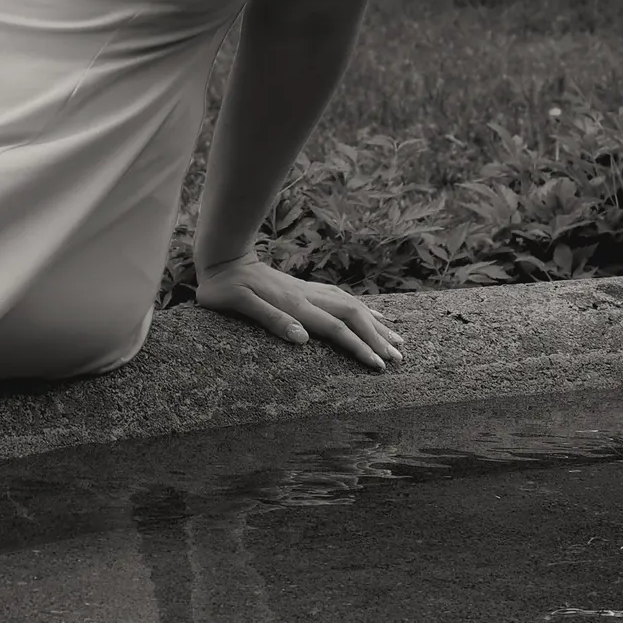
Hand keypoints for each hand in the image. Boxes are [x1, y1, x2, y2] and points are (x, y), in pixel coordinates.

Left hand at [194, 253, 404, 372]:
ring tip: (397, 338)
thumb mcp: (237, 303)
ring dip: (375, 323)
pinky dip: (361, 307)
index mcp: (293, 305)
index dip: (359, 347)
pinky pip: (341, 297)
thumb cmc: (223, 286)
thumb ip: (269, 319)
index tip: (379, 364)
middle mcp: (306, 296)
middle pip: (352, 315)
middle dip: (377, 338)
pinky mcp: (304, 288)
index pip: (335, 328)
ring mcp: (307, 290)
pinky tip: (370, 313)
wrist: (222, 257)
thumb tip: (302, 338)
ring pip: (351, 305)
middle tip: (399, 358)